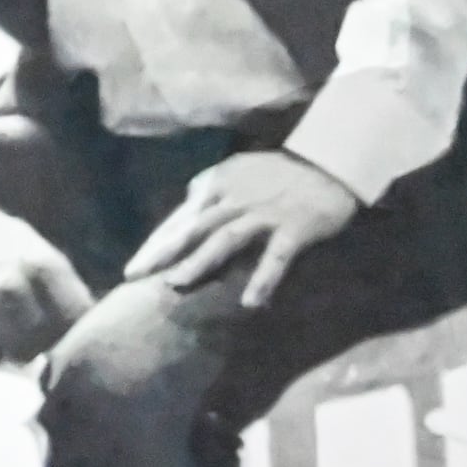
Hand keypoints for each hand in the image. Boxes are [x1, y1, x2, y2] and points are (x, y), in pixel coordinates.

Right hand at [0, 190, 98, 362]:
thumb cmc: (11, 247)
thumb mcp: (46, 256)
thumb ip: (69, 292)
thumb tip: (94, 333)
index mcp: (43, 266)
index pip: (74, 320)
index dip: (77, 332)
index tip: (70, 332)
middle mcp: (13, 285)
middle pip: (46, 342)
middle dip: (47, 345)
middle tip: (41, 337)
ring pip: (17, 354)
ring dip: (20, 350)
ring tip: (16, 330)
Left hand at [125, 148, 362, 310]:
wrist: (332, 163)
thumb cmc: (283, 172)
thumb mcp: (240, 170)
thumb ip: (213, 187)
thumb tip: (187, 200)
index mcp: (221, 183)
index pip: (182, 217)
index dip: (156, 243)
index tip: (133, 268)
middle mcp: (237, 198)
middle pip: (193, 227)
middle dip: (162, 253)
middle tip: (135, 276)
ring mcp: (265, 213)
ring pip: (225, 239)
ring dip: (199, 262)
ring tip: (177, 284)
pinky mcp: (294, 229)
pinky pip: (275, 257)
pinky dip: (262, 280)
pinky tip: (250, 303)